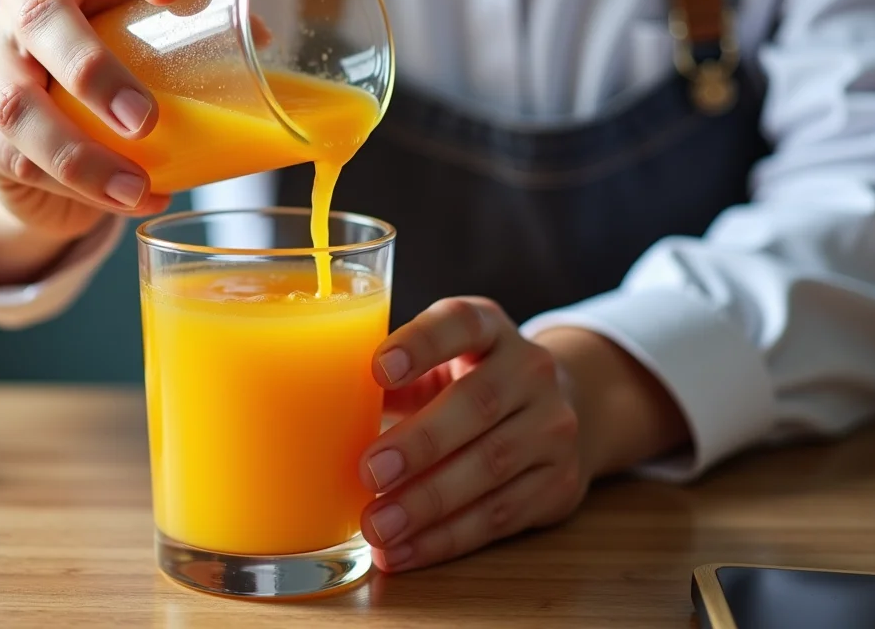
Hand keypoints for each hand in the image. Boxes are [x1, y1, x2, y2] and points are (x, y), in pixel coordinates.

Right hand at [0, 0, 181, 284]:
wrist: (38, 133)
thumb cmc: (110, 71)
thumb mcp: (148, 46)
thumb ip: (198, 41)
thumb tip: (262, 42)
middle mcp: (24, 3)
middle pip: (40, 16)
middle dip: (92, 71)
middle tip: (143, 119)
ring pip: (17, 104)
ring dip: (80, 154)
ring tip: (137, 186)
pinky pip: (17, 158)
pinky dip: (77, 189)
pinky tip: (128, 200)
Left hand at [358, 297, 587, 572]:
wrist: (562, 410)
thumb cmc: (469, 382)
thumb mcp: (437, 364)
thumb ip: (388, 380)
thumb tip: (312, 410)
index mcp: (489, 328)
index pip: (461, 322)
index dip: (421, 344)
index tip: (377, 368)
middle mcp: (530, 370)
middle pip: (478, 403)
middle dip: (421, 442)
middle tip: (369, 471)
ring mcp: (552, 428)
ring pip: (491, 467)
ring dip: (428, 502)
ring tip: (376, 526)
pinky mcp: (558, 484)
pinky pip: (499, 516)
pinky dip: (446, 539)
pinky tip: (402, 551)